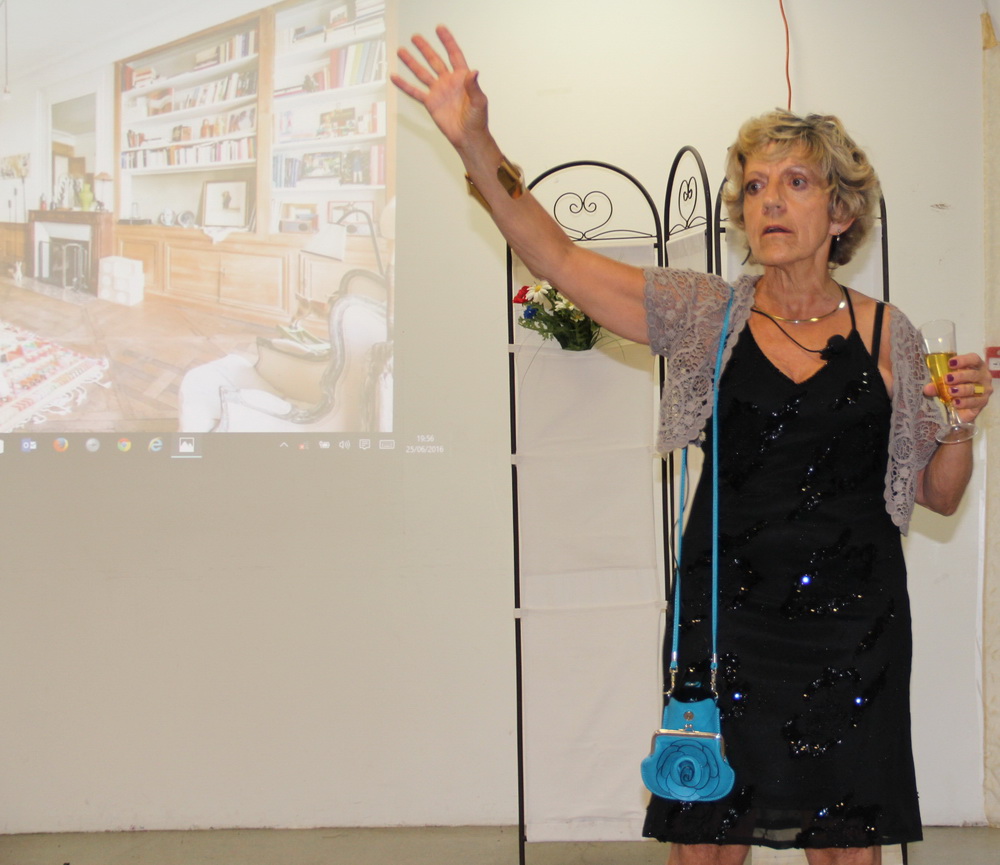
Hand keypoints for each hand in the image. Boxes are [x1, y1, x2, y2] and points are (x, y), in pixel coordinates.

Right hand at [392, 26, 489, 153]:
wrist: (467, 137)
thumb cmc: (477, 120)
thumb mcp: (479, 101)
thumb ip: (474, 86)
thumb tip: (474, 72)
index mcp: (462, 78)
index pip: (454, 55)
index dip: (448, 42)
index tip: (439, 29)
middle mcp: (448, 82)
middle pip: (435, 60)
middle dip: (425, 48)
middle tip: (415, 37)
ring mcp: (438, 91)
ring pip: (422, 73)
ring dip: (412, 63)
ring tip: (401, 51)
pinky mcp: (430, 103)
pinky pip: (415, 92)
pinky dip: (405, 86)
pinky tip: (395, 77)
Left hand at [923, 352, 993, 422]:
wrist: (964, 404)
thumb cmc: (956, 386)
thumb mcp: (946, 383)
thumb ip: (938, 384)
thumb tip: (927, 389)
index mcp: (976, 367)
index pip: (974, 359)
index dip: (963, 360)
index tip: (950, 363)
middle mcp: (983, 377)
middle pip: (973, 374)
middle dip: (960, 376)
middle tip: (947, 379)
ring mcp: (984, 391)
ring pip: (974, 389)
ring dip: (961, 390)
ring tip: (950, 392)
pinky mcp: (982, 403)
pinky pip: (975, 403)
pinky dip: (964, 403)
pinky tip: (956, 403)